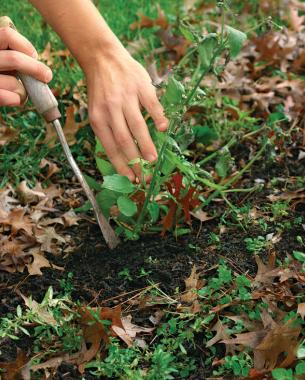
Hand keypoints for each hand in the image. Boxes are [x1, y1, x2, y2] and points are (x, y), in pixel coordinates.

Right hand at [0, 27, 51, 106]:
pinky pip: (6, 98)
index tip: (34, 56)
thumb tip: (40, 68)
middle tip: (47, 76)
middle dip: (36, 68)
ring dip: (23, 90)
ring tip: (21, 94)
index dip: (26, 46)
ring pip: (13, 82)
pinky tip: (17, 100)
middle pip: (14, 59)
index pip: (8, 35)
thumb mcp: (3, 59)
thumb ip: (12, 57)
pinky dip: (17, 99)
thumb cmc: (0, 75)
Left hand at [85, 48, 167, 181]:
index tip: (131, 178)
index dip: (121, 165)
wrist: (103, 57)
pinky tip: (163, 130)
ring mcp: (126, 97)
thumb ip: (108, 130)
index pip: (110, 147)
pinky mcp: (140, 86)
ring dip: (146, 144)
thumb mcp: (97, 110)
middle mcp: (110, 109)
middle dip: (135, 160)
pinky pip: (151, 105)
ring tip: (153, 160)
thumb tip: (122, 157)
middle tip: (144, 175)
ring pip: (137, 125)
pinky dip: (158, 117)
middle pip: (124, 140)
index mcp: (98, 118)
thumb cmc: (101, 89)